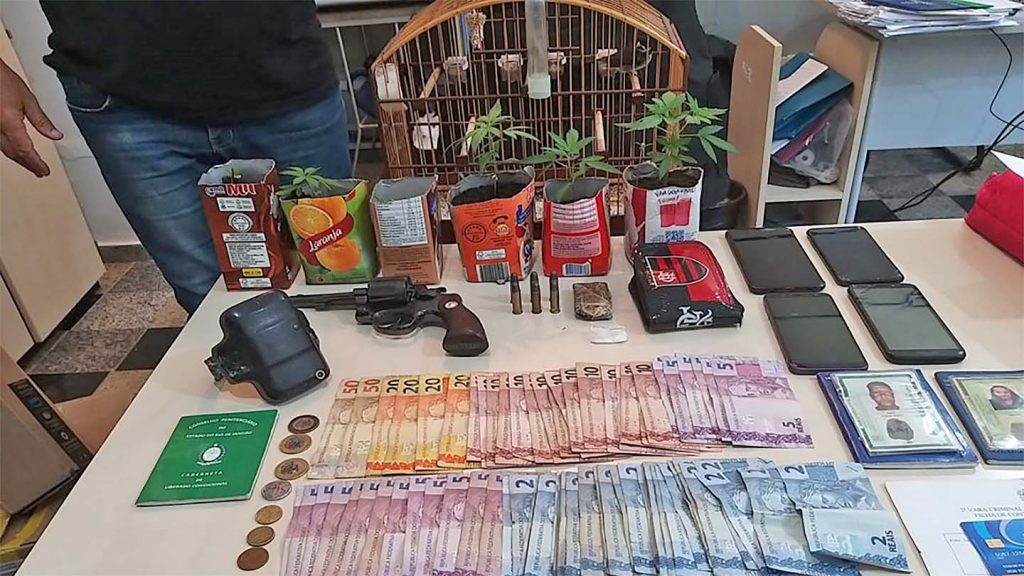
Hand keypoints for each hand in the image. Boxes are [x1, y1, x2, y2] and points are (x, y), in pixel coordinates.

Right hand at [1, 59, 62, 176]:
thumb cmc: (1, 79)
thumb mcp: (27, 99)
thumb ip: (42, 120)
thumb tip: (56, 135)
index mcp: (9, 124)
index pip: (25, 151)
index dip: (35, 163)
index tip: (44, 171)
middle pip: (14, 153)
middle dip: (28, 164)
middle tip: (39, 171)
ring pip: (4, 150)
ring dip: (18, 159)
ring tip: (30, 164)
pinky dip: (8, 150)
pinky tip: (14, 151)